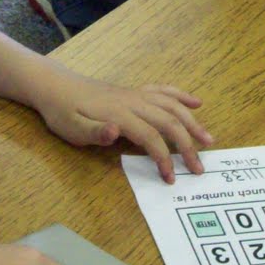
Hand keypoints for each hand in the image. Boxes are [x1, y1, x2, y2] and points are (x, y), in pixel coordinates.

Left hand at [34, 72, 212, 183]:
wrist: (56, 86)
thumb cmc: (62, 112)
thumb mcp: (71, 127)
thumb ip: (94, 132)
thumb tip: (115, 132)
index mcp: (120, 114)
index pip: (151, 137)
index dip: (164, 158)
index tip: (171, 178)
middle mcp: (134, 102)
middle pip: (169, 122)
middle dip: (187, 145)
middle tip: (199, 168)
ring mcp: (136, 95)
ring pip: (172, 106)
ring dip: (192, 122)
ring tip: (208, 140)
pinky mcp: (135, 92)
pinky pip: (164, 91)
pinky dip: (182, 96)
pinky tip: (197, 102)